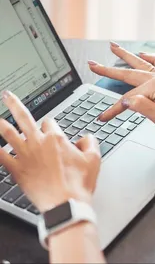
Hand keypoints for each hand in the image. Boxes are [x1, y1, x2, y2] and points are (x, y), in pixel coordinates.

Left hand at [0, 91, 100, 212]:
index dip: (51, 126)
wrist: (66, 204)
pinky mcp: (17, 170)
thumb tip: (85, 137)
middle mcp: (38, 142)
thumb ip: (90, 142)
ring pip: (9, 133)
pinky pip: (1, 157)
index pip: (49, 122)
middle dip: (14, 104)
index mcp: (56, 138)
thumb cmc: (78, 184)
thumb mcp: (94, 159)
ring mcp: (26, 155)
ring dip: (1, 123)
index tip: (51, 132)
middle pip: (23, 117)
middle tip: (6, 95)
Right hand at [88, 42, 154, 120]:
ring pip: (141, 62)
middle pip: (128, 74)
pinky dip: (149, 57)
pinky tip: (142, 53)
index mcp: (154, 87)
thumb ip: (143, 107)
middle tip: (92, 64)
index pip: (127, 99)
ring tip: (113, 46)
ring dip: (125, 55)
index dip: (113, 110)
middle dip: (108, 70)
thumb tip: (125, 101)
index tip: (102, 117)